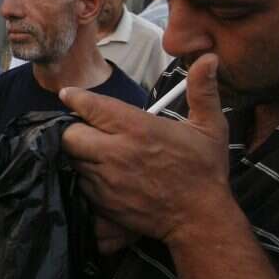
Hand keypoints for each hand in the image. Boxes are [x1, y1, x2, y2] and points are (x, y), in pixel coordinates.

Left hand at [60, 54, 232, 247]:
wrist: (201, 221)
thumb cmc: (205, 172)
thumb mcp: (210, 128)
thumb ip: (203, 91)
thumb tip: (208, 58)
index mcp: (138, 129)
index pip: (91, 106)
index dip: (75, 98)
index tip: (69, 96)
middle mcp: (116, 152)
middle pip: (69, 135)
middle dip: (72, 129)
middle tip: (84, 130)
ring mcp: (106, 179)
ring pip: (71, 159)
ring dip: (77, 154)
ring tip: (92, 152)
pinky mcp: (101, 202)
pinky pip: (78, 183)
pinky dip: (83, 177)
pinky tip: (97, 174)